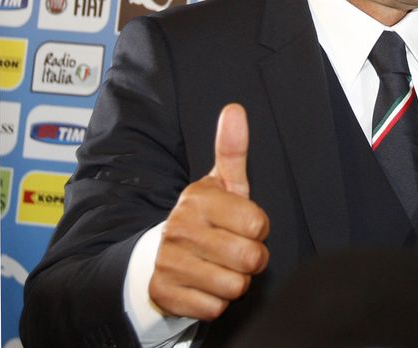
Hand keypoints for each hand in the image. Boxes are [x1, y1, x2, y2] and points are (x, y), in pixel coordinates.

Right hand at [149, 103, 269, 319]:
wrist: (159, 256)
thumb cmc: (204, 217)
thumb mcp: (221, 183)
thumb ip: (232, 149)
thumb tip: (235, 109)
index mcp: (198, 199)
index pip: (258, 224)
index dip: (258, 229)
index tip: (242, 225)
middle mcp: (180, 228)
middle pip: (251, 258)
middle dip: (251, 259)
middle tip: (236, 250)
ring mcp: (169, 262)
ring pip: (235, 286)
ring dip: (234, 281)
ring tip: (219, 266)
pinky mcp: (164, 294)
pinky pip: (214, 308)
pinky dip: (214, 302)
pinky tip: (203, 284)